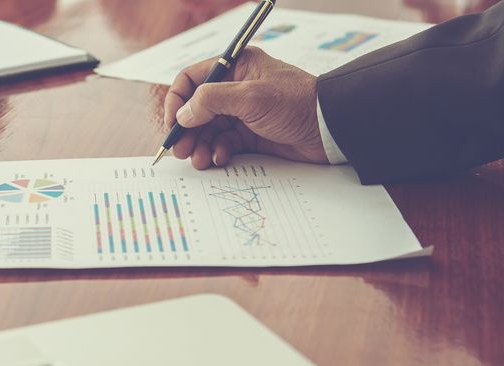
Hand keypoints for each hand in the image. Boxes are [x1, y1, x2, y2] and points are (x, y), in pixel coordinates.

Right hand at [165, 47, 329, 168]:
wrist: (330, 129)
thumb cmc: (297, 103)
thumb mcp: (250, 97)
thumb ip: (211, 101)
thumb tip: (183, 114)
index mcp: (236, 68)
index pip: (192, 79)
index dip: (177, 101)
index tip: (173, 124)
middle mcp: (236, 88)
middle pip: (196, 109)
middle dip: (186, 131)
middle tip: (180, 150)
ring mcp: (243, 113)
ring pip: (208, 130)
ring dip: (200, 145)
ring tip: (199, 160)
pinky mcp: (251, 135)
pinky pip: (224, 144)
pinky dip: (217, 153)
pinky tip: (219, 159)